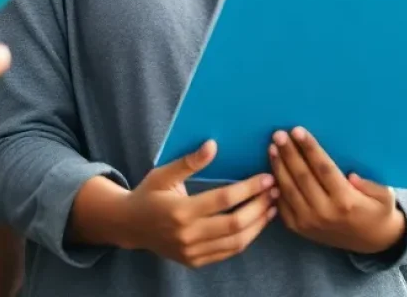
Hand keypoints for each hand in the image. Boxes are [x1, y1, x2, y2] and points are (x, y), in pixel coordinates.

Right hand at [119, 140, 276, 267]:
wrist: (130, 226)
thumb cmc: (149, 193)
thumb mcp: (164, 173)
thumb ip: (189, 161)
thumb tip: (212, 144)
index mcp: (180, 211)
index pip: (223, 200)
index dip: (248, 189)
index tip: (266, 177)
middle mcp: (187, 235)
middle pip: (234, 224)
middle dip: (259, 206)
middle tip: (276, 190)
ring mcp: (192, 252)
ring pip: (235, 242)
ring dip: (258, 224)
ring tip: (273, 206)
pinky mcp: (195, 261)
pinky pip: (227, 252)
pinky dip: (246, 238)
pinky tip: (257, 223)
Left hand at [269, 128, 404, 254]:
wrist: (372, 243)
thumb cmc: (378, 211)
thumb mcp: (385, 197)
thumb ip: (371, 185)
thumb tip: (352, 175)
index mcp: (346, 201)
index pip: (323, 169)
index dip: (309, 148)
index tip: (297, 130)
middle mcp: (325, 213)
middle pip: (302, 177)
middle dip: (289, 153)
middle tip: (279, 133)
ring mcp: (310, 223)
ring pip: (289, 190)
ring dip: (278, 167)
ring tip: (272, 147)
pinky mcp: (301, 229)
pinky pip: (284, 205)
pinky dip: (276, 187)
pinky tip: (271, 170)